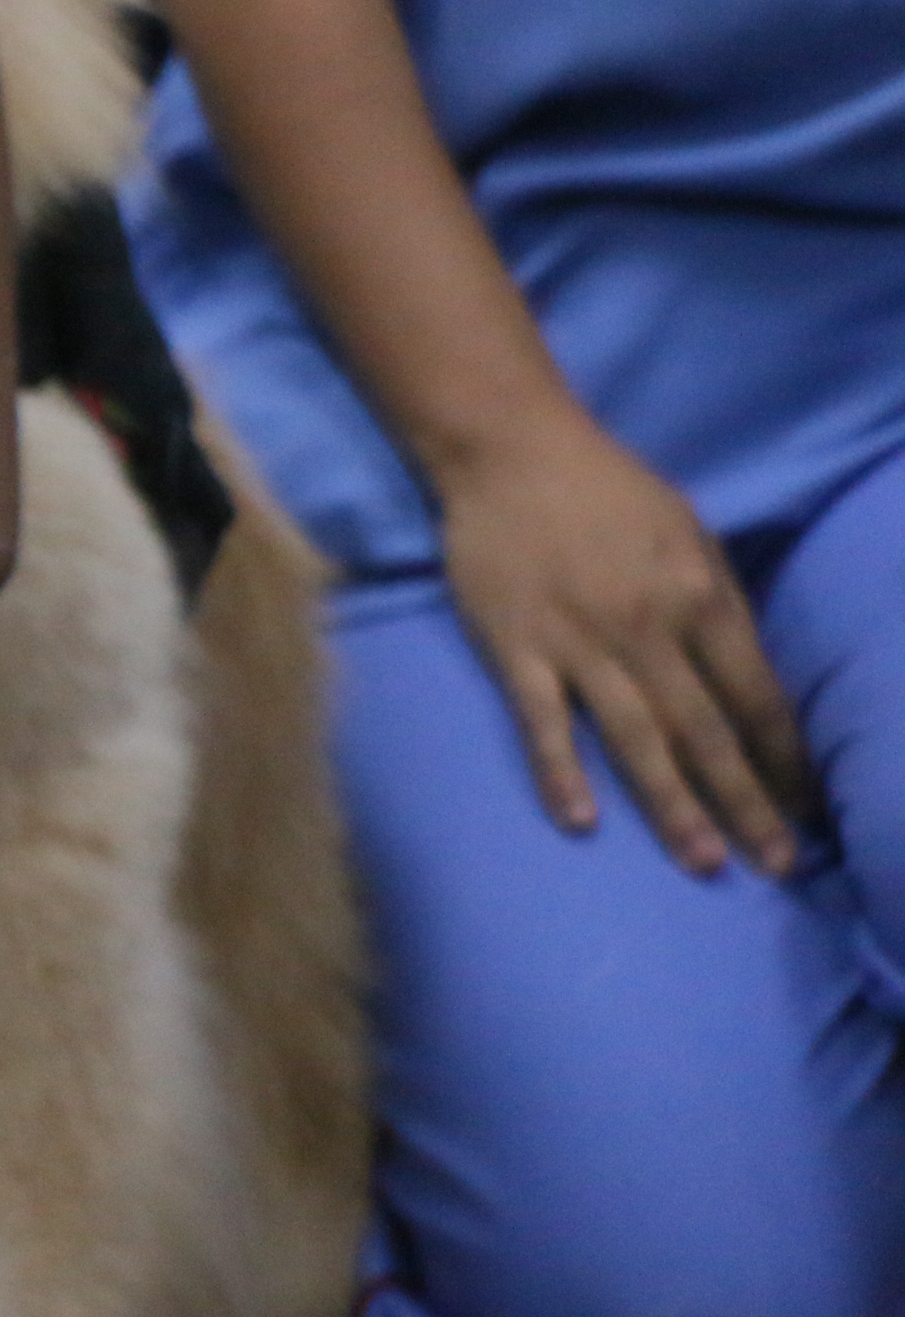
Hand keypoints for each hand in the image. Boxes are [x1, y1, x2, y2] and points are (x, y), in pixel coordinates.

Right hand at [434, 408, 814, 874]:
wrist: (508, 450)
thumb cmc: (608, 491)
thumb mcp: (689, 532)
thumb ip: (719, 604)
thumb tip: (747, 681)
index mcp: (698, 597)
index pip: (756, 697)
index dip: (785, 758)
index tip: (807, 809)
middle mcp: (647, 629)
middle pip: (706, 732)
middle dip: (748, 802)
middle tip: (779, 866)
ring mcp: (578, 643)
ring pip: (636, 739)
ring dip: (674, 806)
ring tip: (706, 863)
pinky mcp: (515, 648)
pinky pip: (543, 721)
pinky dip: (562, 771)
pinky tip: (581, 821)